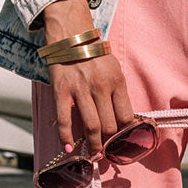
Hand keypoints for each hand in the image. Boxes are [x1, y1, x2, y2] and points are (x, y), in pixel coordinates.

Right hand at [43, 0, 134, 153]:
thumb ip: (118, 94)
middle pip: (110, 126)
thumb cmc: (93, 54)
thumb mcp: (113, 70)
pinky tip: (68, 148)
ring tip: (94, 154)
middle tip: (107, 152)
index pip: (126, 118)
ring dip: (94, 145)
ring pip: (92, 127)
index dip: (125, 135)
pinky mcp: (61, 90)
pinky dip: (65, 137)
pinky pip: (65, 119)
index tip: (122, 144)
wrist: (70, 32)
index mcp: (117, 81)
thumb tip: (123, 123)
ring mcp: (80, 89)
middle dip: (109, 143)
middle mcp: (101, 86)